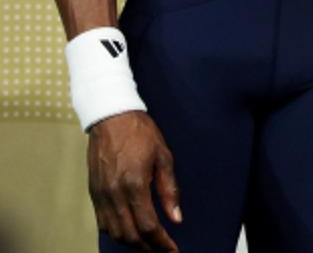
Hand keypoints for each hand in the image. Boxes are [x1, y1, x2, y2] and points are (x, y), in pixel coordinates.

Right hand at [88, 111, 181, 250]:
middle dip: (148, 248)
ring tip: (149, 246)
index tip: (172, 250)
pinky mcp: (93, 192)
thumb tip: (176, 218)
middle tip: (163, 252)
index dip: (161, 243)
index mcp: (134, 184)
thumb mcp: (164, 157)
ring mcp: (101, 195)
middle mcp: (114, 194)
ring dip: (132, 244)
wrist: (111, 117)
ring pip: (114, 232)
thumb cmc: (141, 133)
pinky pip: (103, 222)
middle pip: (130, 235)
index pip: (148, 226)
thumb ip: (170, 190)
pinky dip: (116, 233)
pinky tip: (129, 234)